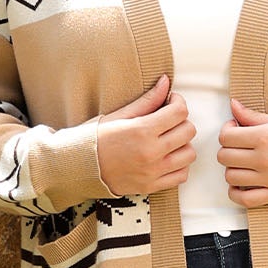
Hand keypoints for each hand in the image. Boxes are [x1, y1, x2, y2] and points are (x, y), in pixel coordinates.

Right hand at [95, 74, 194, 196]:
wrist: (78, 167)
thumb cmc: (95, 138)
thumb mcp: (119, 115)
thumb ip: (147, 100)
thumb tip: (165, 81)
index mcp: (142, 130)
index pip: (179, 111)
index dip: (178, 101)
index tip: (170, 101)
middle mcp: (151, 152)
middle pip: (188, 131)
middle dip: (181, 121)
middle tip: (168, 120)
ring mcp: (152, 172)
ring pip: (189, 154)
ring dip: (182, 144)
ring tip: (168, 140)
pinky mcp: (151, 186)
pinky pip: (181, 175)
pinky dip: (179, 165)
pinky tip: (167, 158)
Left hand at [217, 98, 267, 207]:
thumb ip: (253, 116)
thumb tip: (233, 106)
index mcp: (264, 136)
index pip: (226, 137)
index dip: (226, 132)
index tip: (234, 131)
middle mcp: (265, 158)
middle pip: (225, 157)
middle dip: (228, 150)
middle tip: (238, 148)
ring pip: (231, 178)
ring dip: (232, 171)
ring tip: (242, 165)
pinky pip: (245, 199)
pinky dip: (236, 194)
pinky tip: (239, 186)